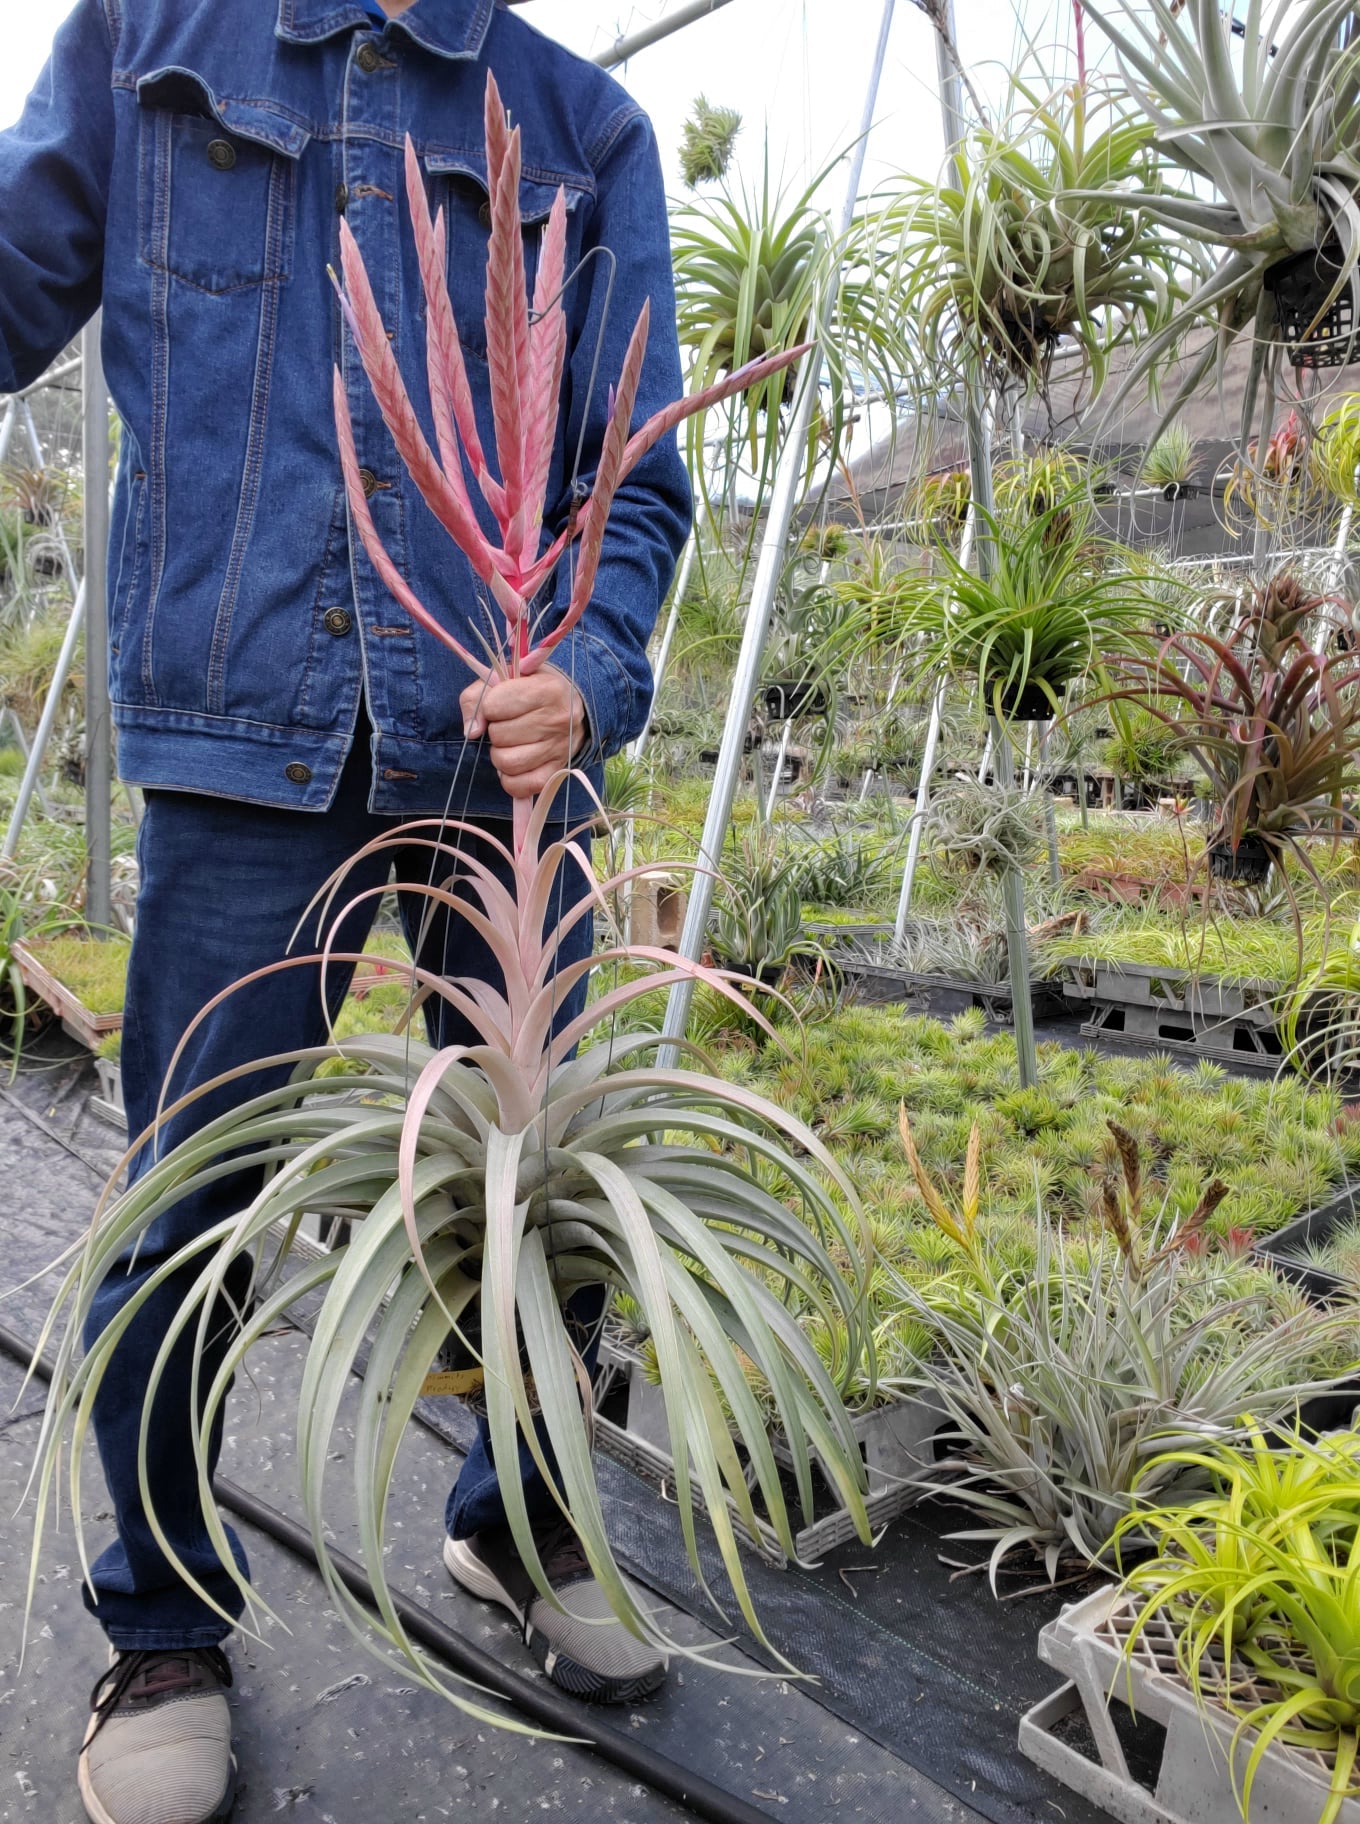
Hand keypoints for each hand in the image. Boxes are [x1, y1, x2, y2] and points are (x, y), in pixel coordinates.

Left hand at [460, 667, 587, 800]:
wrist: (571, 706)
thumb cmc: (533, 690)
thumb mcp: (505, 679)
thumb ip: (477, 697)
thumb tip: (472, 731)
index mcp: (547, 689)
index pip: (493, 705)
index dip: (489, 706)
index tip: (501, 703)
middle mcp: (558, 719)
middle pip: (499, 736)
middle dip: (495, 731)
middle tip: (508, 725)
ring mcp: (559, 748)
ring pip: (507, 762)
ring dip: (500, 755)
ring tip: (510, 744)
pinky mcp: (557, 771)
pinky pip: (520, 786)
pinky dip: (510, 779)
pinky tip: (516, 764)